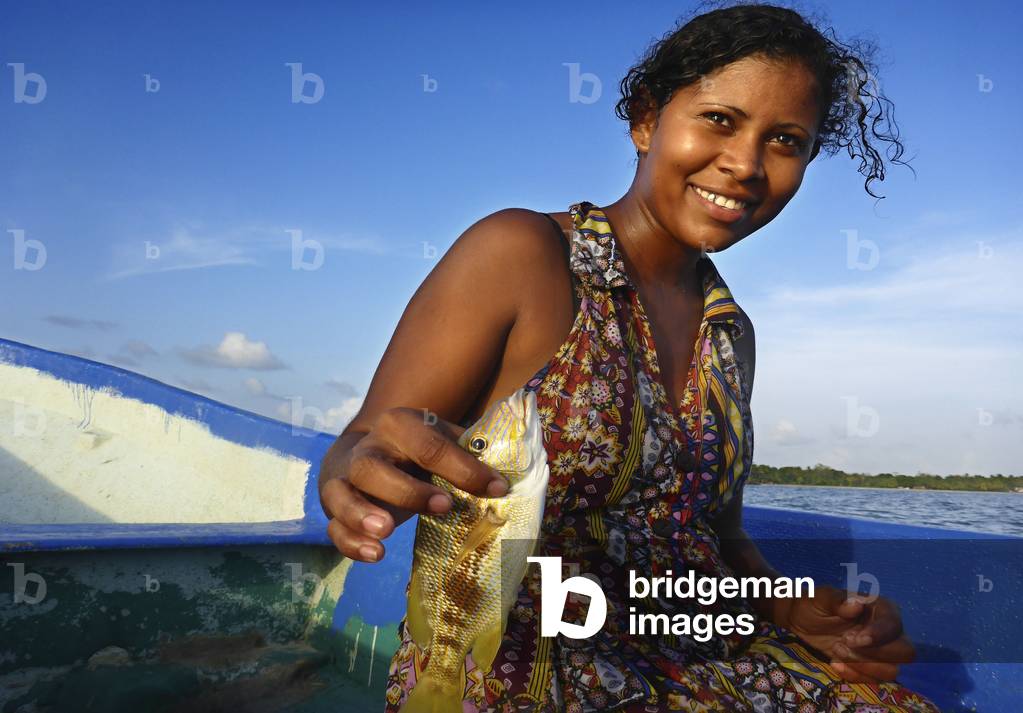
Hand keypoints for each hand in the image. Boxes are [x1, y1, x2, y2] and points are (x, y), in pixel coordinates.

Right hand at [318, 407, 508, 562]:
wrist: (365, 447)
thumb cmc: (416, 447)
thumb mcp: (441, 438)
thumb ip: (469, 453)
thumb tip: (508, 479)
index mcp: (399, 426)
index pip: (429, 445)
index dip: (464, 469)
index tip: (497, 489)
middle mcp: (367, 449)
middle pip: (372, 467)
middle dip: (406, 490)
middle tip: (442, 508)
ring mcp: (344, 479)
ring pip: (340, 494)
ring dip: (361, 514)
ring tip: (385, 532)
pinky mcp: (333, 507)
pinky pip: (334, 526)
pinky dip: (350, 542)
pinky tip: (375, 554)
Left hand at [778, 584, 915, 682]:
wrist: (801, 623)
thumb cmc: (814, 604)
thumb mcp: (819, 597)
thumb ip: (837, 599)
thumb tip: (856, 604)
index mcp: (881, 608)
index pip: (894, 625)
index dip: (878, 635)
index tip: (853, 639)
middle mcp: (888, 632)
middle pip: (905, 652)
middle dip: (874, 654)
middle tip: (843, 644)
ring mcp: (882, 652)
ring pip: (892, 670)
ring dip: (863, 666)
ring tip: (836, 651)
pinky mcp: (871, 668)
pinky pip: (874, 681)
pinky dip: (854, 675)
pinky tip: (834, 663)